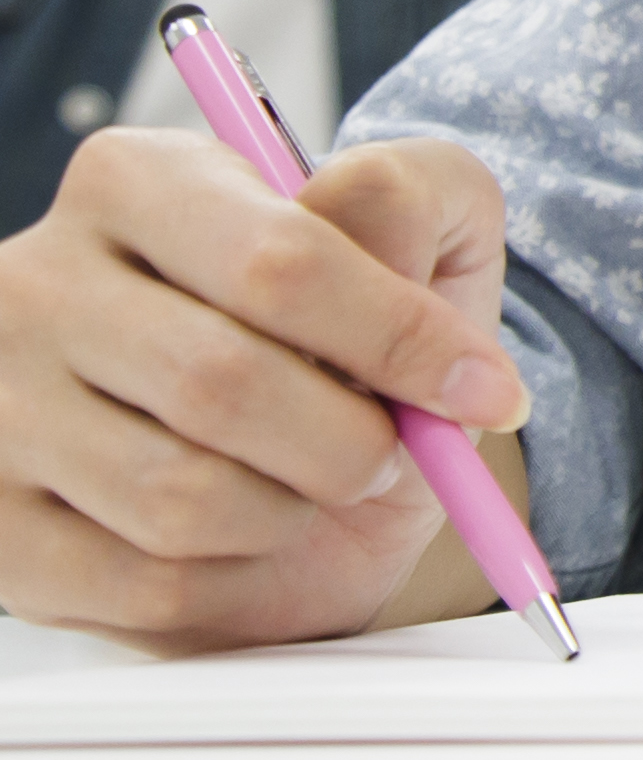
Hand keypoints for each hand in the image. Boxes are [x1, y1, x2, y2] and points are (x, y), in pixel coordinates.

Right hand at [0, 127, 530, 649]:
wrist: (285, 447)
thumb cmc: (349, 330)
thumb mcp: (420, 231)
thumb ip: (417, 208)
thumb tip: (389, 261)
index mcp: (140, 179)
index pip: (282, 260)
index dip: (399, 338)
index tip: (482, 390)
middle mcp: (40, 282)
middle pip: (225, 383)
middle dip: (350, 441)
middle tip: (389, 451)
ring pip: (180, 495)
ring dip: (291, 510)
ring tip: (309, 483)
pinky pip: (143, 580)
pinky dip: (232, 574)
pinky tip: (241, 534)